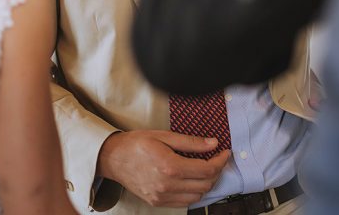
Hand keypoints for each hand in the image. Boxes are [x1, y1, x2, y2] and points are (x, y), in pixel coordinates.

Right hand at [97, 129, 230, 207]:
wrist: (113, 159)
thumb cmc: (136, 144)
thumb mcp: (164, 136)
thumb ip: (190, 142)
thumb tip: (213, 144)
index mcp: (170, 166)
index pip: (206, 170)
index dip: (220, 161)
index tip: (225, 152)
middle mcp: (167, 185)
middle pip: (205, 184)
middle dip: (216, 172)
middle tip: (217, 159)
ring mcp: (162, 196)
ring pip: (197, 196)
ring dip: (206, 183)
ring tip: (205, 169)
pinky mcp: (158, 202)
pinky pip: (184, 202)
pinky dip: (194, 193)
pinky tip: (192, 180)